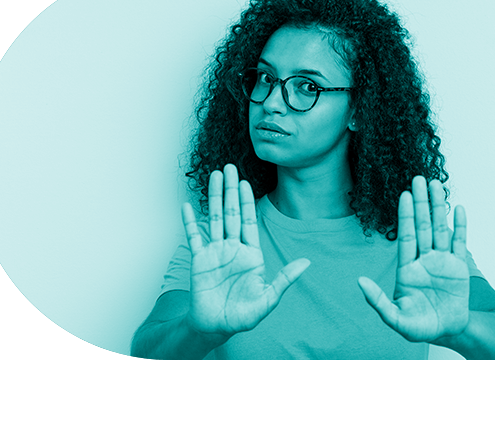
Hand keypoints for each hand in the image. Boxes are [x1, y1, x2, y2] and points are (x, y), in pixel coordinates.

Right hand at [182, 164, 310, 339]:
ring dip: (213, 197)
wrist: (217, 327)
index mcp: (250, 254)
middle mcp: (233, 249)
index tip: (245, 182)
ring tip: (213, 176)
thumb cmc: (242, 316)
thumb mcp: (269, 298)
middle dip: (230, 190)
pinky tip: (187, 206)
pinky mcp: (199, 261)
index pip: (249, 221)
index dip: (246, 201)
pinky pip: (194, 237)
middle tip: (229, 167)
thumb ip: (286, 279)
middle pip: (231, 213)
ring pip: (214, 218)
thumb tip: (307, 262)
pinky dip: (190, 222)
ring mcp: (215, 252)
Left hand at [358, 176, 469, 342]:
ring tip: (437, 185)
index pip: (406, 236)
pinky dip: (460, 226)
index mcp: (408, 268)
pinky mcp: (459, 267)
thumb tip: (359, 282)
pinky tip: (459, 208)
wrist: (447, 332)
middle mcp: (424, 260)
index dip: (405, 215)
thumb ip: (377, 301)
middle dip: (421, 203)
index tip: (404, 195)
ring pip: (441, 228)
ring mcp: (442, 261)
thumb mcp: (395, 318)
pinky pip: (460, 242)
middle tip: (419, 178)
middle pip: (423, 225)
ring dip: (439, 207)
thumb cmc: (420, 327)